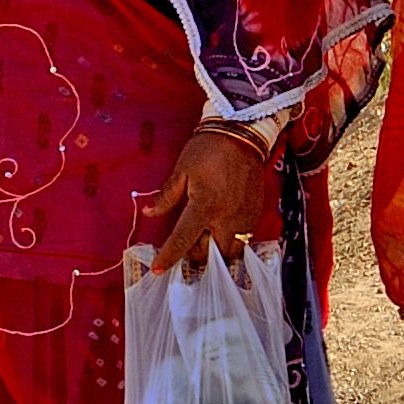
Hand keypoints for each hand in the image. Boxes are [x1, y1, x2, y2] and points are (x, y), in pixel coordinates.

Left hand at [141, 122, 273, 274]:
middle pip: (211, 255)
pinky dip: (229, 244)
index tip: (158, 269)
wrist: (242, 134)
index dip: (169, 257)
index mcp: (205, 206)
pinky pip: (242, 241)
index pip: (183, 240)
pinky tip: (219, 234)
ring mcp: (245, 219)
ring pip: (230, 253)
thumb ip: (166, 197)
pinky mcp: (255, 215)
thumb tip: (148, 212)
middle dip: (196, 258)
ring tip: (203, 242)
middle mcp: (227, 218)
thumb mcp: (182, 170)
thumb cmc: (208, 150)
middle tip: (186, 249)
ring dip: (215, 254)